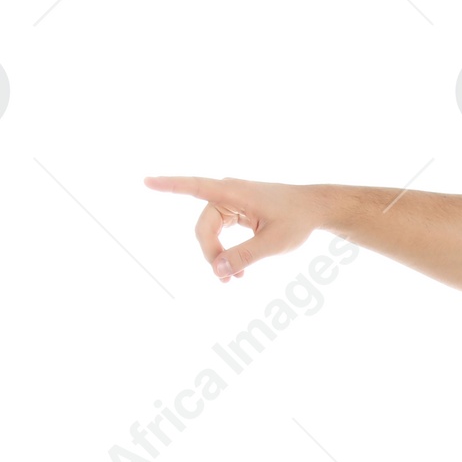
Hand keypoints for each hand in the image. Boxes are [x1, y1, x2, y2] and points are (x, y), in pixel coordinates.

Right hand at [143, 173, 319, 283]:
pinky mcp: (236, 209)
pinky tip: (235, 270)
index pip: (195, 187)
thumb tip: (217, 271)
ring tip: (234, 279)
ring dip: (218, 255)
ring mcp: (231, 201)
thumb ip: (244, 257)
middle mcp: (229, 193)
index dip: (169, 186)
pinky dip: (225, 250)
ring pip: (210, 230)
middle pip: (204, 225)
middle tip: (227, 280)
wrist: (314, 209)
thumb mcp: (273, 244)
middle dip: (211, 253)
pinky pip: (220, 230)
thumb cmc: (296, 221)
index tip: (147, 181)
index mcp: (235, 193)